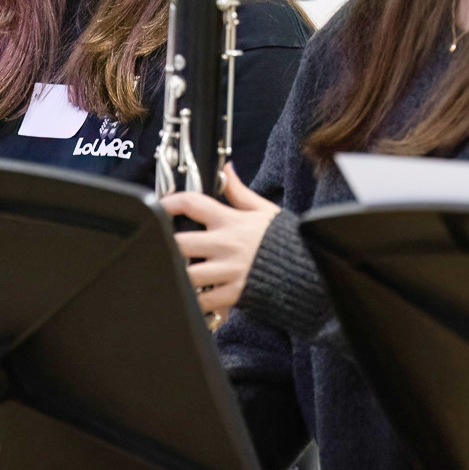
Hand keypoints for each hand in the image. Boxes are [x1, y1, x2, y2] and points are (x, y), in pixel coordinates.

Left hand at [161, 164, 278, 316]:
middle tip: (160, 244)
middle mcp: (226, 244)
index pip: (193, 203)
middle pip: (180, 242)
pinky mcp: (234, 293)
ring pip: (187, 274)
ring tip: (171, 269)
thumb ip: (239, 192)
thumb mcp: (263, 210)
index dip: (170, 202)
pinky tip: (189, 294)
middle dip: (166, 243)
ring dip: (177, 272)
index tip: (159, 205)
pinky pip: (203, 300)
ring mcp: (229, 270)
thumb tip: (227, 169)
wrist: (309, 269)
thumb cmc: (284, 240)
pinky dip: (193, 299)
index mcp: (231, 221)